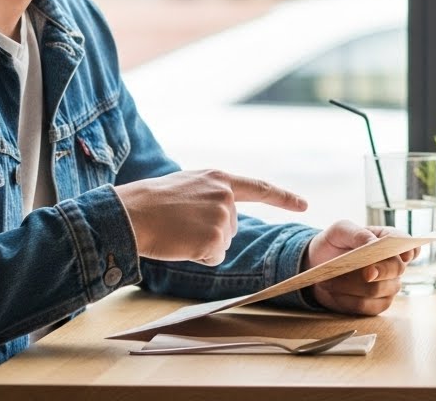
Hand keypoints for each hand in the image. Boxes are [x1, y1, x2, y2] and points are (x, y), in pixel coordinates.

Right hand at [114, 169, 306, 265]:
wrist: (131, 213)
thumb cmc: (152, 201)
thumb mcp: (189, 185)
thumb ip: (213, 194)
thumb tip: (228, 217)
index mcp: (219, 179)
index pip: (259, 188)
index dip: (283, 197)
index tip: (304, 205)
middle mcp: (226, 196)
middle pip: (232, 227)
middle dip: (211, 232)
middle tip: (181, 223)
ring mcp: (222, 217)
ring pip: (222, 244)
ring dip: (202, 244)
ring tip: (178, 230)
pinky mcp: (214, 239)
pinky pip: (214, 257)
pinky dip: (198, 256)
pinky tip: (181, 243)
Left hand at [303, 221, 416, 315]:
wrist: (318, 265)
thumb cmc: (333, 243)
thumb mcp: (341, 230)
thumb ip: (359, 234)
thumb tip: (373, 244)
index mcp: (388, 241)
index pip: (408, 245)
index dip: (410, 250)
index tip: (404, 255)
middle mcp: (392, 265)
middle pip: (397, 269)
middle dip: (380, 271)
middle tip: (366, 272)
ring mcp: (387, 286)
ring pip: (377, 289)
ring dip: (351, 286)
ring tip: (329, 280)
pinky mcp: (375, 304)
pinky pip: (367, 307)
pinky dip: (347, 300)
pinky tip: (334, 292)